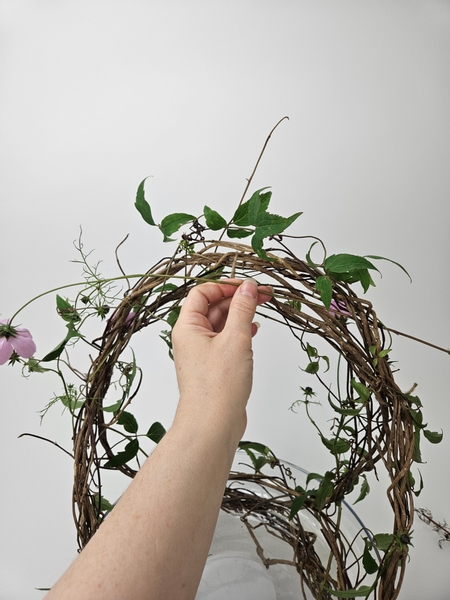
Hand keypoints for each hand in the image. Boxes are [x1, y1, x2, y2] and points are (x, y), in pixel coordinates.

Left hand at [172, 279, 271, 443]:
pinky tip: (254, 332)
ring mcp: (201, 353)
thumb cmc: (218, 385)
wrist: (212, 425)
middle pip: (212, 306)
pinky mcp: (212, 366)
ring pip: (220, 324)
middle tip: (263, 294)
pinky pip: (225, 341)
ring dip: (240, 315)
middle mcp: (191, 337)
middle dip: (237, 299)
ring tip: (262, 310)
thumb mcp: (236, 339)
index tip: (248, 286)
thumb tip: (248, 288)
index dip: (225, 286)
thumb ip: (243, 310)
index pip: (203, 293)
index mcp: (187, 326)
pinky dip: (239, 333)